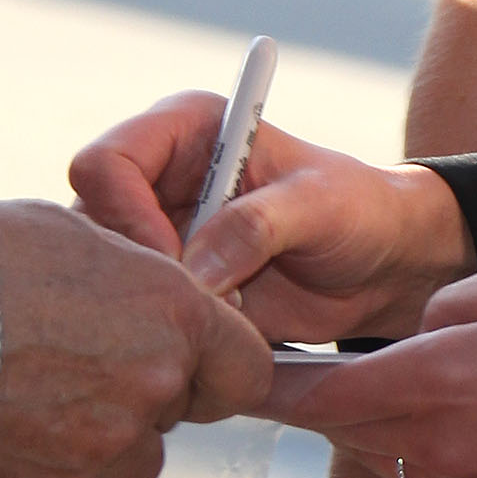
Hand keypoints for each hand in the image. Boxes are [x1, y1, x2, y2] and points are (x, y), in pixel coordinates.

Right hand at [0, 201, 273, 477]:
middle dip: (147, 392)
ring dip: (104, 433)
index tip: (194, 358)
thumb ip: (125, 272)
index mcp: (172, 315)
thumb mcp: (67, 234)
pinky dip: (51, 458)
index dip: (223, 365)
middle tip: (85, 359)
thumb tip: (137, 281)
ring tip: (40, 390)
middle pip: (180, 410)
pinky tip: (7, 417)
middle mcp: (152, 386)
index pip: (247, 366)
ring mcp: (105, 444)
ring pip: (133, 455)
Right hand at [69, 93, 472, 340]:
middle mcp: (159, 182)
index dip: (124, 214)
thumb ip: (259, 225)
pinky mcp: (171, 288)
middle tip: (194, 306)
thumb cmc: (360, 212)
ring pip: (110, 279)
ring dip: (154, 309)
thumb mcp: (321, 206)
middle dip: (138, 273)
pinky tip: (214, 344)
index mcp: (184, 132)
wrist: (384, 267)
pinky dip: (168, 338)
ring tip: (220, 321)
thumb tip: (196, 270)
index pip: (106, 163)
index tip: (172, 261)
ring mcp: (159, 238)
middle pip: (93, 228)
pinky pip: (139, 317)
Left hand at [269, 249, 476, 477]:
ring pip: (384, 452)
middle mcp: (438, 448)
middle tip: (286, 368)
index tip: (231, 372)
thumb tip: (421, 328)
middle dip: (313, 400)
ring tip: (377, 376)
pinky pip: (430, 472)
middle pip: (340, 430)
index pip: (317, 396)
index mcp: (436, 383)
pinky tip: (455, 406)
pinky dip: (420, 441)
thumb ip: (452, 299)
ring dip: (370, 420)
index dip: (267, 386)